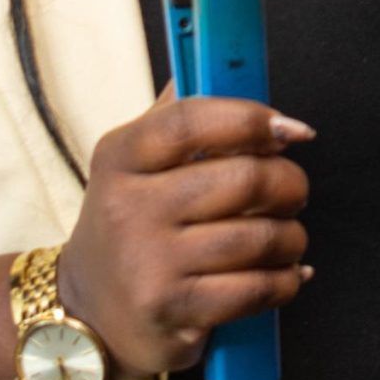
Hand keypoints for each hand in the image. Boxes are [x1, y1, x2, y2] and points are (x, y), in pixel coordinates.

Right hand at [57, 94, 313, 379]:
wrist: (86, 314)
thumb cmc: (129, 226)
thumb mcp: (132, 166)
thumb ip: (175, 118)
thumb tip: (217, 65)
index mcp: (120, 157)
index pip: (191, 120)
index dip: (251, 118)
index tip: (291, 130)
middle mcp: (129, 207)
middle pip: (243, 180)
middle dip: (289, 183)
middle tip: (293, 191)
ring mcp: (150, 262)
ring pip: (258, 237)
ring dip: (291, 236)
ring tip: (288, 237)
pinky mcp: (173, 310)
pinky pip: (255, 288)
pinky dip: (285, 279)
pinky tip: (286, 273)